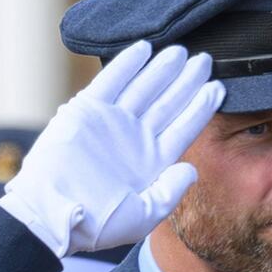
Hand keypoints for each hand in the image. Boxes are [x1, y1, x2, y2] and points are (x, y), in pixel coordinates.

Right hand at [0, 41, 224, 256]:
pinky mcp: (86, 111)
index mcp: (152, 162)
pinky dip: (126, 64)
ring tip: (182, 51)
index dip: (201, 107)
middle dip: (187, 80)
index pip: (184, 127)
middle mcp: (135, 138)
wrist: (52, 215)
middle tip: (206, 59)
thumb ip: (171, 191)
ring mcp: (112, 122)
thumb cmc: (97, 223)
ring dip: (162, 68)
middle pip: (168, 102)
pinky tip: (144, 48)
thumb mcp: (144, 215)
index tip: (218, 88)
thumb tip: (192, 169)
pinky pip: (111, 81)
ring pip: (144, 88)